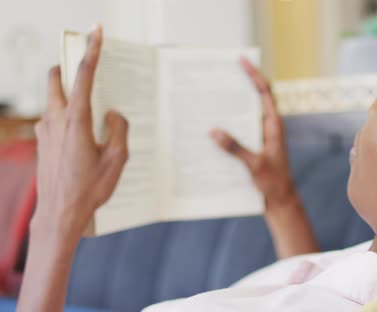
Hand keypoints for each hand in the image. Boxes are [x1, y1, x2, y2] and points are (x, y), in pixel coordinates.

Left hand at [32, 25, 128, 238]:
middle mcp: (55, 119)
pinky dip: (68, 115)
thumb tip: (112, 113)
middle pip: (56, 77)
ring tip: (94, 116)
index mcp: (76, 120)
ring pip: (54, 97)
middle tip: (89, 71)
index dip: (92, 50)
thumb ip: (119, 128)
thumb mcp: (117, 158)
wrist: (60, 213)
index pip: (85, 75)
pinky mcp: (42, 141)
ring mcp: (44, 130)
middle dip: (70, 67)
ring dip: (71, 95)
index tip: (96, 31)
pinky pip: (54, 117)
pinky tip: (86, 137)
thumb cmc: (90, 188)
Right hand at [209, 58, 295, 208]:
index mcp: (274, 125)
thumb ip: (235, 148)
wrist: (280, 201)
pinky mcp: (254, 147)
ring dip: (229, 107)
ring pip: (244, 115)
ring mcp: (261, 137)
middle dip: (238, 85)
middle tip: (219, 74)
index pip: (265, 92)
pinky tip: (209, 129)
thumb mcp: (254, 165)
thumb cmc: (273, 182)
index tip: (242, 60)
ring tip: (209, 98)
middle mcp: (268, 127)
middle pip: (253, 99)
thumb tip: (214, 131)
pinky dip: (226, 127)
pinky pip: (238, 132)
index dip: (254, 74)